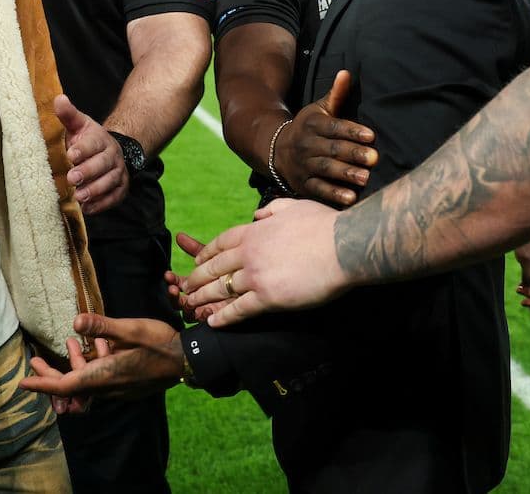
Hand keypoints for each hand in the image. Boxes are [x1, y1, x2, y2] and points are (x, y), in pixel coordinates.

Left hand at [20, 314, 183, 399]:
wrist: (187, 360)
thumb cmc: (160, 343)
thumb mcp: (130, 329)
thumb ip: (102, 326)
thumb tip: (75, 321)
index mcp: (105, 375)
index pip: (65, 385)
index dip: (43, 383)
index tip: (23, 383)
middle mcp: (108, 386)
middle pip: (71, 386)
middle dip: (50, 375)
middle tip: (35, 361)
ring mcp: (118, 388)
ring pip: (86, 382)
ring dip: (74, 366)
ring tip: (70, 344)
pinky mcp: (126, 385)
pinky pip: (100, 380)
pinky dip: (91, 366)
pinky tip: (100, 346)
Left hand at [54, 95, 128, 214]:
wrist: (110, 152)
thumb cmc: (87, 140)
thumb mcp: (79, 125)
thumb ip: (68, 115)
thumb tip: (58, 99)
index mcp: (101, 139)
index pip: (93, 143)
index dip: (83, 149)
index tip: (70, 154)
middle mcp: (112, 156)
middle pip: (102, 164)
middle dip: (88, 172)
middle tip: (72, 178)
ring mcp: (118, 173)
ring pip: (109, 182)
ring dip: (95, 190)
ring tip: (79, 197)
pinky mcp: (120, 190)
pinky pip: (113, 198)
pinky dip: (102, 204)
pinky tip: (88, 209)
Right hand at [165, 232, 231, 322]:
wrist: (261, 282)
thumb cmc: (238, 265)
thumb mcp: (219, 256)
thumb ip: (198, 249)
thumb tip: (179, 235)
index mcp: (200, 282)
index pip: (181, 283)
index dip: (173, 280)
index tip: (168, 275)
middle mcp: (202, 297)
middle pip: (182, 297)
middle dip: (175, 292)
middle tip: (172, 287)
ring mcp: (209, 308)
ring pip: (189, 310)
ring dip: (182, 304)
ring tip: (182, 297)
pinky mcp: (219, 319)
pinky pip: (206, 321)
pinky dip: (202, 315)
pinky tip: (204, 309)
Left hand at [180, 198, 348, 326]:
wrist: (344, 246)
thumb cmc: (325, 226)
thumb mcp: (294, 207)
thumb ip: (273, 210)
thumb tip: (258, 214)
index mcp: (255, 231)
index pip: (222, 243)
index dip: (206, 253)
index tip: (197, 260)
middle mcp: (249, 252)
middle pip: (215, 267)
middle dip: (197, 278)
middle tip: (185, 287)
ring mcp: (256, 275)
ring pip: (221, 289)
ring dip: (203, 298)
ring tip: (191, 306)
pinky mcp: (267, 297)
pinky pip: (238, 309)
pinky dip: (223, 317)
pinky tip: (213, 322)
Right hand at [273, 70, 376, 206]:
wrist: (276, 149)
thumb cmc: (308, 128)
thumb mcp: (318, 110)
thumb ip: (335, 95)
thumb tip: (347, 73)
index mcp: (313, 124)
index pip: (334, 127)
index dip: (352, 131)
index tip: (371, 136)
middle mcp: (306, 144)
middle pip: (331, 149)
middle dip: (353, 153)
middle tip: (375, 158)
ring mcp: (303, 165)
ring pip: (325, 169)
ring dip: (345, 174)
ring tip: (366, 178)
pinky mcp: (303, 184)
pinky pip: (318, 189)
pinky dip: (334, 194)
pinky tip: (351, 198)